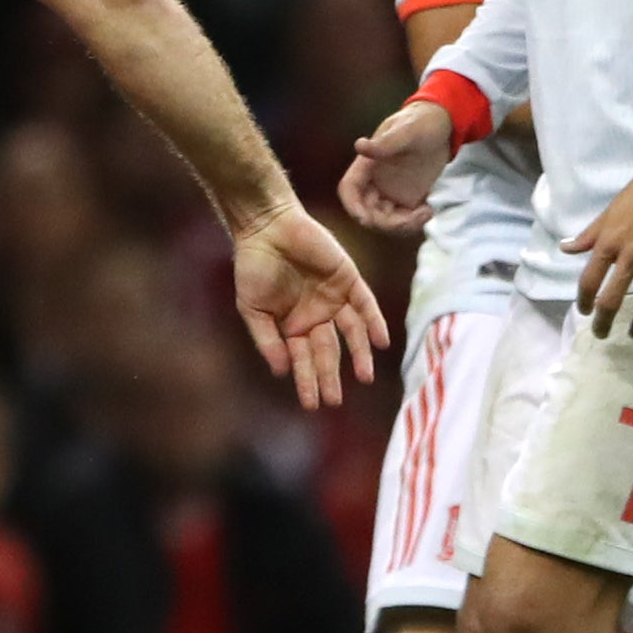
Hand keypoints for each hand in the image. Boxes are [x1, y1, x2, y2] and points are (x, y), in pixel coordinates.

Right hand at [228, 197, 393, 409]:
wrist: (267, 227)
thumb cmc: (254, 266)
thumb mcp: (252, 308)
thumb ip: (267, 339)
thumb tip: (281, 372)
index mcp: (293, 325)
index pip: (304, 359)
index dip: (307, 381)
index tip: (311, 405)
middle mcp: (316, 316)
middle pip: (328, 351)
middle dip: (330, 376)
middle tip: (335, 401)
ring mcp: (334, 299)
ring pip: (352, 333)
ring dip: (359, 355)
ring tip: (364, 378)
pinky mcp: (349, 280)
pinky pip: (366, 305)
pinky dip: (374, 323)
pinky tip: (380, 342)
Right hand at [338, 98, 452, 234]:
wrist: (444, 127)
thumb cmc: (422, 122)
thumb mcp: (407, 130)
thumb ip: (386, 142)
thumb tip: (359, 146)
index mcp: (368, 164)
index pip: (349, 189)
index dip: (352, 206)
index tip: (366, 219)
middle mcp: (375, 181)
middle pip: (366, 211)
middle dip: (384, 222)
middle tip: (411, 217)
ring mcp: (391, 191)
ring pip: (384, 220)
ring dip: (402, 225)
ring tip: (426, 211)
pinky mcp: (408, 198)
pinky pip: (403, 220)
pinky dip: (413, 222)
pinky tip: (429, 210)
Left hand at [567, 156, 632, 341]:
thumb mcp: (609, 213)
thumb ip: (589, 235)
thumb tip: (566, 248)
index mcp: (609, 244)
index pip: (589, 281)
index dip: (583, 301)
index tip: (583, 312)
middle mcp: (632, 257)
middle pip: (613, 300)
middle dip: (604, 322)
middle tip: (602, 334)